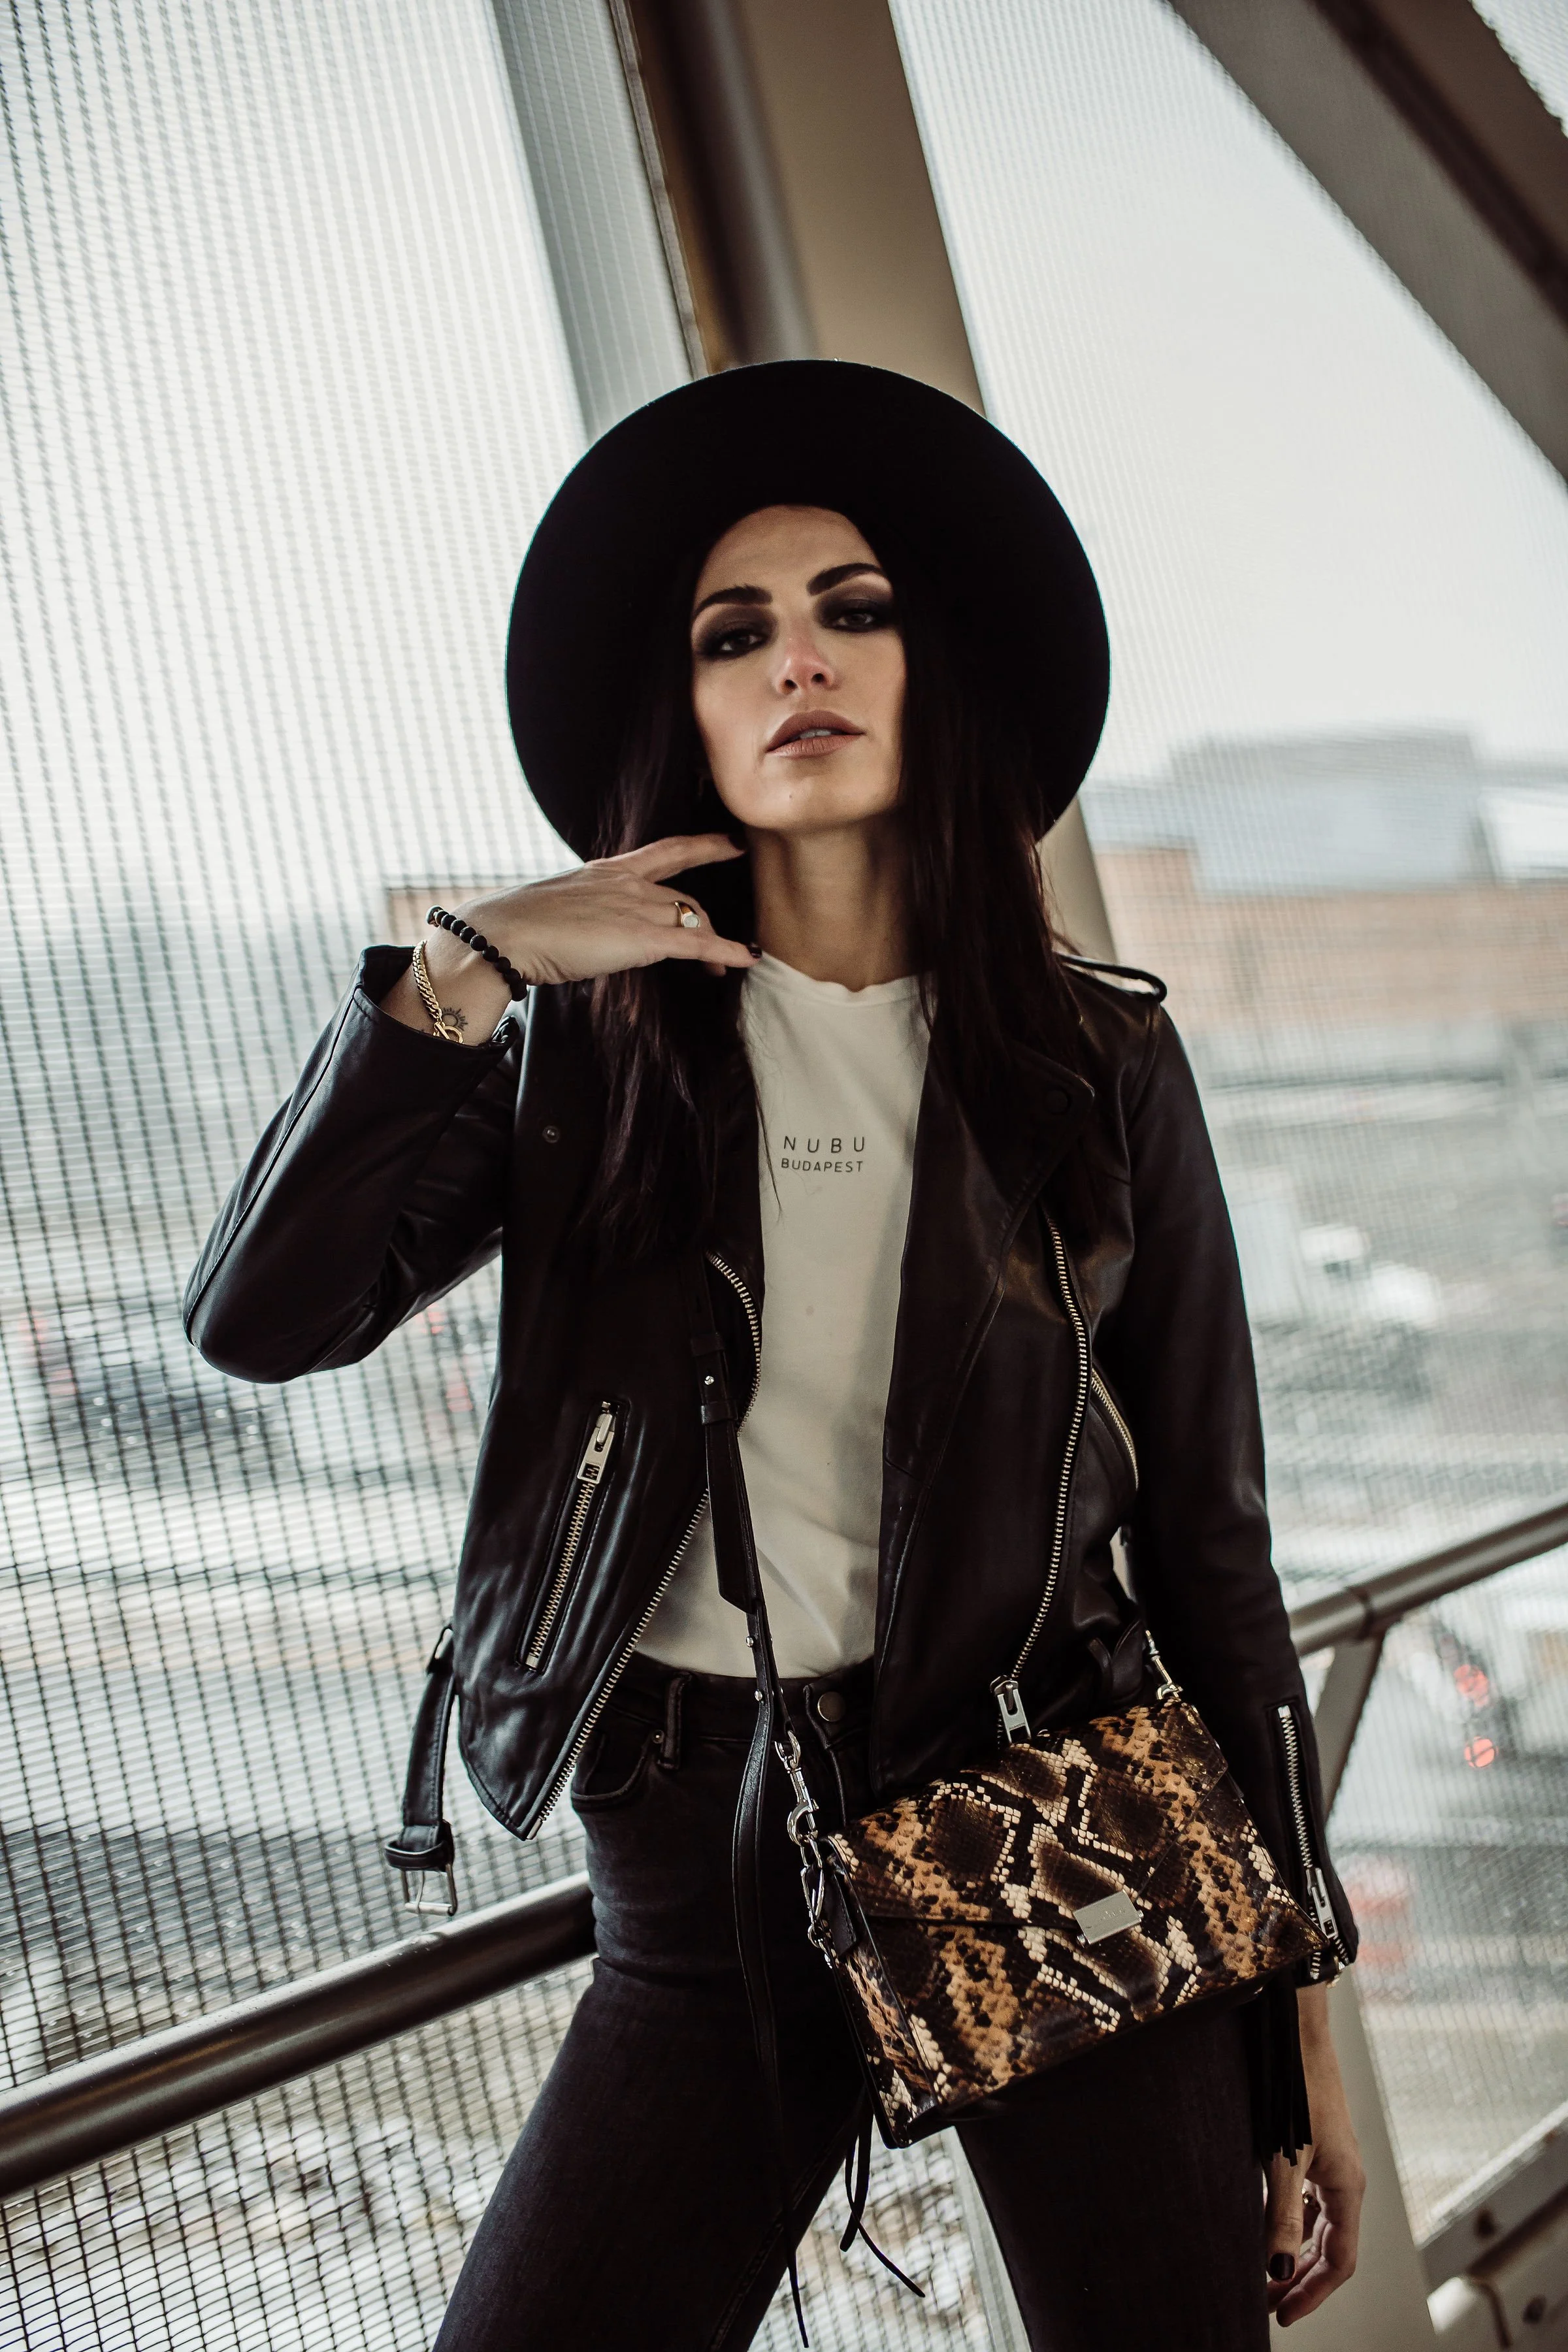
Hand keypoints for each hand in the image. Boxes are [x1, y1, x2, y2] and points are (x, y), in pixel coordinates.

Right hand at [453, 834, 756, 986]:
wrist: (504, 934)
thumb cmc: (517, 927)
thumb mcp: (556, 909)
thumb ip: (581, 915)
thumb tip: (583, 933)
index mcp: (606, 870)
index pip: (665, 853)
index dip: (703, 847)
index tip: (729, 844)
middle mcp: (628, 882)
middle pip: (683, 897)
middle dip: (704, 921)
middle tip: (719, 945)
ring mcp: (637, 907)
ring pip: (691, 919)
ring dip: (711, 944)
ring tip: (721, 968)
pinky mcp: (643, 938)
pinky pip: (697, 943)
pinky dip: (727, 951)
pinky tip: (745, 959)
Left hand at [1264, 1985, 1364, 2324]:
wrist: (1296, 2028)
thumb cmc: (1294, 2087)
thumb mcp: (1285, 2157)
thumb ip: (1283, 2215)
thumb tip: (1278, 2270)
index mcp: (1348, 2187)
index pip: (1339, 2262)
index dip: (1312, 2293)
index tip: (1281, 2315)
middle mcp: (1346, 2178)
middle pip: (1331, 2248)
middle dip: (1302, 2279)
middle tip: (1267, 2304)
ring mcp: (1332, 2161)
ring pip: (1320, 2224)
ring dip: (1296, 2252)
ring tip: (1264, 2272)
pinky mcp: (1316, 2144)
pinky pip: (1310, 2198)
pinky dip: (1293, 2220)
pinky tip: (1269, 2224)